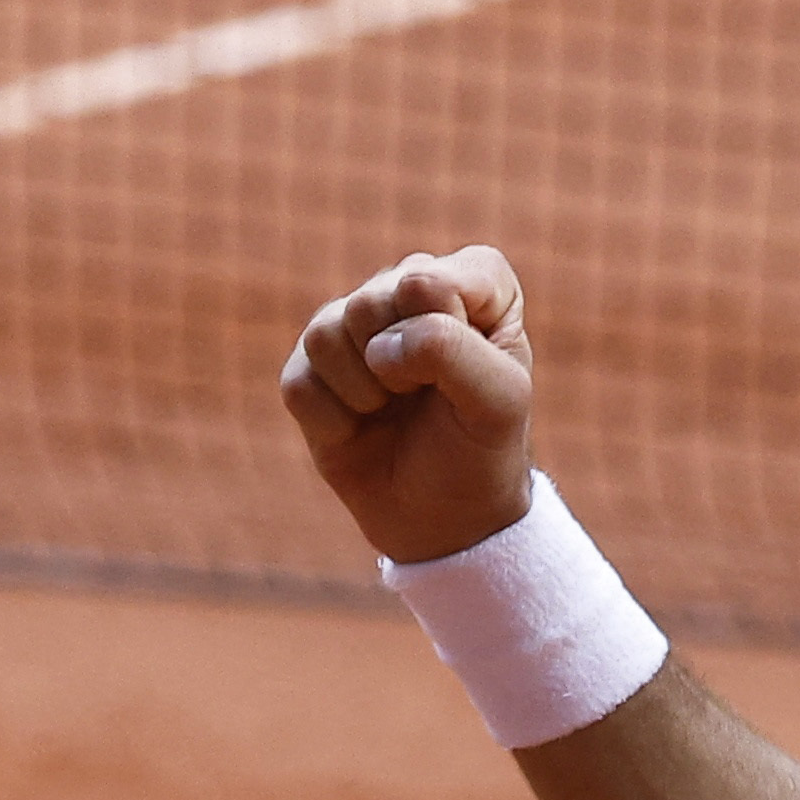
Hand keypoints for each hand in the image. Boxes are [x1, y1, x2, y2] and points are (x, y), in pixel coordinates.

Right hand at [280, 246, 537, 566]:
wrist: (445, 518)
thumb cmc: (482, 448)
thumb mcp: (500, 403)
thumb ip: (454, 351)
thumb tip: (379, 345)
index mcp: (472, 281)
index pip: (432, 280)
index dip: (444, 337)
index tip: (472, 375)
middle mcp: (407, 289)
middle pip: (370, 304)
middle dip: (400, 368)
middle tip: (427, 398)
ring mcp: (351, 324)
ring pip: (325, 336)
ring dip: (366, 395)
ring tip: (394, 411)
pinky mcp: (308, 367)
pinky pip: (300, 385)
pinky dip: (335, 423)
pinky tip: (361, 428)